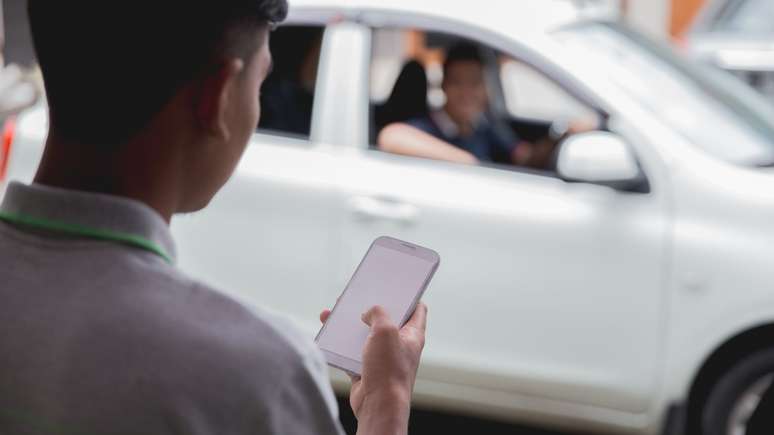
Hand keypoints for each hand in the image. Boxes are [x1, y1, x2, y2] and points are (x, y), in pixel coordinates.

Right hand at [319, 303, 427, 423]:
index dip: (408, 295)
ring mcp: (383, 357)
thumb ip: (378, 313)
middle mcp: (400, 345)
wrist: (377, 405)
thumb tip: (369, 312)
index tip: (395, 285)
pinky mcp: (367, 368)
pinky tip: (329, 332)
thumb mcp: (385, 330)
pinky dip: (340, 343)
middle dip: (370, 307)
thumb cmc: (388, 370)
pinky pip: (352, 351)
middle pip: (386, 319)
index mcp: (412, 334)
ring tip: (334, 311)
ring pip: (365, 334)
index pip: (417, 309)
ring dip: (350, 323)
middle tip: (358, 295)